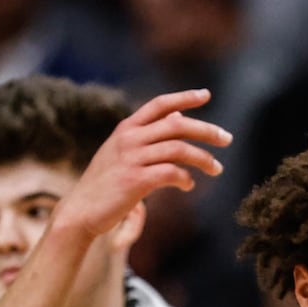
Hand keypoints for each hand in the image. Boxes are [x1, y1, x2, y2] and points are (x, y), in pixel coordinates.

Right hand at [57, 89, 229, 239]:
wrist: (80, 211)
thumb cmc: (104, 184)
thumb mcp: (122, 152)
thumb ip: (147, 134)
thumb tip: (177, 116)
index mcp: (126, 128)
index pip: (159, 104)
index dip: (184, 97)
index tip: (206, 95)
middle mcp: (129, 138)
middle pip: (177, 124)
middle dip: (206, 130)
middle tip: (227, 139)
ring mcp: (132, 159)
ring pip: (179, 149)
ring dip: (203, 158)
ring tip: (217, 168)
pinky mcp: (135, 181)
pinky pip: (171, 173)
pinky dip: (185, 178)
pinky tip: (189, 185)